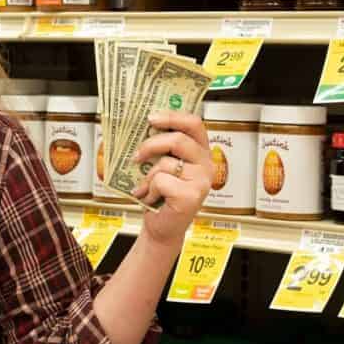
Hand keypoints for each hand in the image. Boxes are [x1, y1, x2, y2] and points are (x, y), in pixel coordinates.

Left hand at [130, 111, 212, 247]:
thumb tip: (144, 126)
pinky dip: (150, 190)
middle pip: (178, 139)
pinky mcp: (191, 196)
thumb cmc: (162, 196)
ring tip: (147, 187)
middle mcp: (206, 165)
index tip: (151, 118)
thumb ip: (162, 147)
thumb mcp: (163, 165)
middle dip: (151, 145)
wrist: (163, 227)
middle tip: (137, 155)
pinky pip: (161, 181)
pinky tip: (153, 199)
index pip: (194, 123)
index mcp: (200, 152)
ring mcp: (201, 181)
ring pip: (165, 163)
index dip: (172, 117)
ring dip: (148, 176)